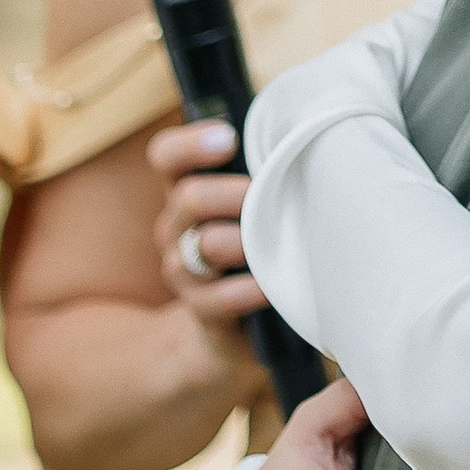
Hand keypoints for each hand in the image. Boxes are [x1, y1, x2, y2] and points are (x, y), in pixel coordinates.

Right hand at [148, 119, 266, 333]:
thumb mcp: (257, 207)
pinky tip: (267, 288)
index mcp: (188, 192)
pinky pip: (215, 298)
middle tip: (261, 196)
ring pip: (203, 245)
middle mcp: (176, 228)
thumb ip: (265, 176)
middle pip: (188, 197)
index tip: (228, 139)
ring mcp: (184, 270)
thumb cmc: (258, 247)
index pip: (166, 156)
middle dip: (229, 194)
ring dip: (241, 242)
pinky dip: (245, 291)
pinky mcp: (202, 310)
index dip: (189, 145)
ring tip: (268, 243)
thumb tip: (304, 140)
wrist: (237, 330)